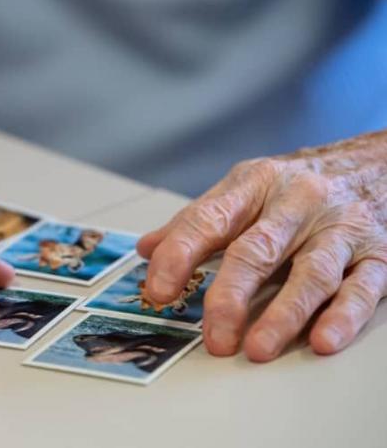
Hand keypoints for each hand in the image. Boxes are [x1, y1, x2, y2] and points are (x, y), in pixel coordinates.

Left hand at [137, 133, 386, 360]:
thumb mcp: (244, 188)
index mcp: (255, 184)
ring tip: (257, 348)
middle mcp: (297, 202)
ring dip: (284, 314)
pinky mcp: (378, 253)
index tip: (157, 290)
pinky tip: (322, 340)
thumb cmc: (298, 183)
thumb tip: (146, 249)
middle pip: (257, 250)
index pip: (208, 219)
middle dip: (231, 296)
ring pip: (311, 273)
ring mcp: (340, 228)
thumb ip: (196, 221)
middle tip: (213, 335)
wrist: (377, 161)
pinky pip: (362, 287)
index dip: (179, 255)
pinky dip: (342, 316)